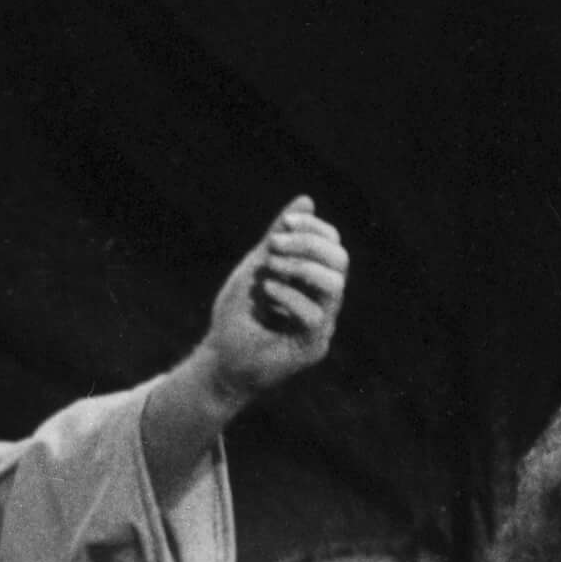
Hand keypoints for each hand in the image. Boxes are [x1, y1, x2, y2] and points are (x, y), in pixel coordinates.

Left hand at [200, 199, 347, 399]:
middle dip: (307, 244)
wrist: (220, 361)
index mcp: (314, 282)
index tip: (285, 223)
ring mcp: (322, 325)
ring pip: (335, 285)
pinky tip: (266, 292)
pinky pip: (315, 315)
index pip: (333, 246)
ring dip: (300, 268)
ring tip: (269, 268)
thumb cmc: (237, 316)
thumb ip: (280, 238)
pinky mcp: (312, 347)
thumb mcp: (257, 267)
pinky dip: (289, 296)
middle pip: (340, 261)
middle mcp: (325, 302)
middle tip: (273, 246)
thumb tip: (306, 200)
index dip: (314, 229)